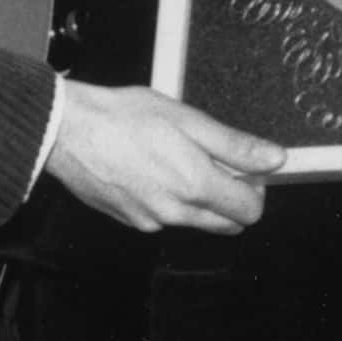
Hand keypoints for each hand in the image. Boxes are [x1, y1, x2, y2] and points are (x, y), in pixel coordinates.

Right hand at [44, 81, 284, 233]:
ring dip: (199, 198)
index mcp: (195, 186)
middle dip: (231, 197)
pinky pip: (163, 217)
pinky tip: (151, 168)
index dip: (255, 189)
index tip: (246, 169)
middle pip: (225, 223)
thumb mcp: (188, 119)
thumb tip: (274, 159)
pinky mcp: (129, 220)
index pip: (249, 211)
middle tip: (216, 161)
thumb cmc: (122, 117)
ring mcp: (150, 221)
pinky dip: (168, 199)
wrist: (66, 131)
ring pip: (194, 220)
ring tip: (177, 157)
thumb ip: (235, 145)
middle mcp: (175, 213)